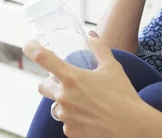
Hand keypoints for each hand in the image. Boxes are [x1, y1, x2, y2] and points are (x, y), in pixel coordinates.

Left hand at [23, 32, 143, 137]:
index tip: (29, 45)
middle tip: (67, 81)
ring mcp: (65, 116)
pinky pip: (66, 122)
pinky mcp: (70, 131)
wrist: (131, 127)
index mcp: (72, 78)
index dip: (32, 49)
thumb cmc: (123, 96)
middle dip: (50, 83)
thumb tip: (91, 34)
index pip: (43, 58)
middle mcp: (64, 97)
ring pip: (57, 105)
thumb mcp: (112, 67)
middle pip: (42, 86)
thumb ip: (99, 48)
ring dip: (65, 101)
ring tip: (86, 102)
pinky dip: (74, 118)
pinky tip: (91, 116)